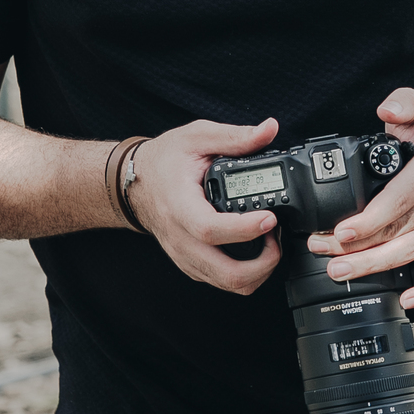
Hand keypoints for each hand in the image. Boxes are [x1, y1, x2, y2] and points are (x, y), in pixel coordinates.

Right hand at [124, 117, 283, 294]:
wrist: (136, 182)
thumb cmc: (163, 161)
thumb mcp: (197, 137)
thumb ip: (235, 137)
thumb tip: (269, 130)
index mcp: (180, 206)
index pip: (210, 229)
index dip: (244, 229)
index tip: (269, 218)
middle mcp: (181, 238)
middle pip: (224, 273)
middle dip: (263, 265)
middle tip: (277, 238)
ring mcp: (185, 255)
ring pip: (226, 283)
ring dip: (257, 271)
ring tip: (269, 242)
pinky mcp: (190, 263)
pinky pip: (219, 280)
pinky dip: (244, 272)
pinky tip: (254, 248)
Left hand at [305, 89, 413, 308]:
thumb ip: (403, 101)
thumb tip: (387, 111)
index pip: (398, 199)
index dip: (368, 219)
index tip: (341, 230)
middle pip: (398, 231)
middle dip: (357, 247)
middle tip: (325, 254)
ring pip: (412, 253)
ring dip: (374, 266)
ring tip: (341, 271)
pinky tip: (408, 299)